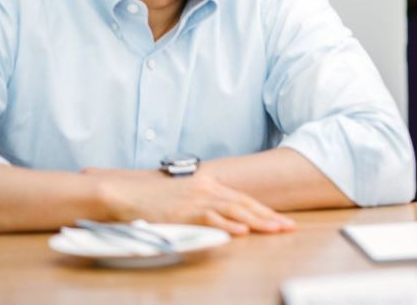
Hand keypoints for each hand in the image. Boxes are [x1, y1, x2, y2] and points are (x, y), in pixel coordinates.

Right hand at [84, 167, 294, 234]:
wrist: (128, 192)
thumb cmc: (155, 197)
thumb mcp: (186, 195)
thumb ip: (206, 202)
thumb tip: (225, 217)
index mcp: (210, 185)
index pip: (244, 199)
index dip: (264, 210)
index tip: (281, 220)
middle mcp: (208, 189)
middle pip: (245, 204)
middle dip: (268, 216)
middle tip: (288, 226)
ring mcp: (197, 200)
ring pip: (234, 210)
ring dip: (256, 221)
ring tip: (275, 229)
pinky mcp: (184, 211)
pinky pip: (211, 219)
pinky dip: (228, 225)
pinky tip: (242, 231)